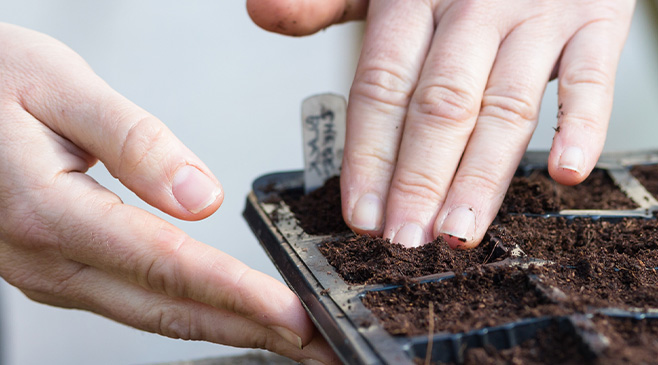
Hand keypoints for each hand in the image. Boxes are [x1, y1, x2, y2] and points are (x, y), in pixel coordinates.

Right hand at [0, 24, 336, 363]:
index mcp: (47, 211)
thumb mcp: (57, 86)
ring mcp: (46, 272)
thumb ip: (134, 142)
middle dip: (250, 330)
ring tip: (287, 336)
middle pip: (167, 310)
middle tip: (316, 344)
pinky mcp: (53, 269)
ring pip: (151, 315)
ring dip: (226, 327)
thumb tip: (202, 196)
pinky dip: (188, 312)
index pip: (167, 266)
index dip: (238, 295)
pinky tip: (224, 311)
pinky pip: (131, 302)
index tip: (292, 315)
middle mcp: (44, 257)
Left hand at [247, 0, 635, 248]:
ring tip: (461, 229)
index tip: (362, 216)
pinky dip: (583, 124)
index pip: (382, 85)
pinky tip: (566, 170)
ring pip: (504, 103)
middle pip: (438, 103)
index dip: (370, 154)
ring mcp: (536, 15)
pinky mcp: (596, 20)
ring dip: (482, 174)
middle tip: (405, 241)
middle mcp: (472, 7)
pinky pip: (592, 77)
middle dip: (418, 179)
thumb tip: (264, 12)